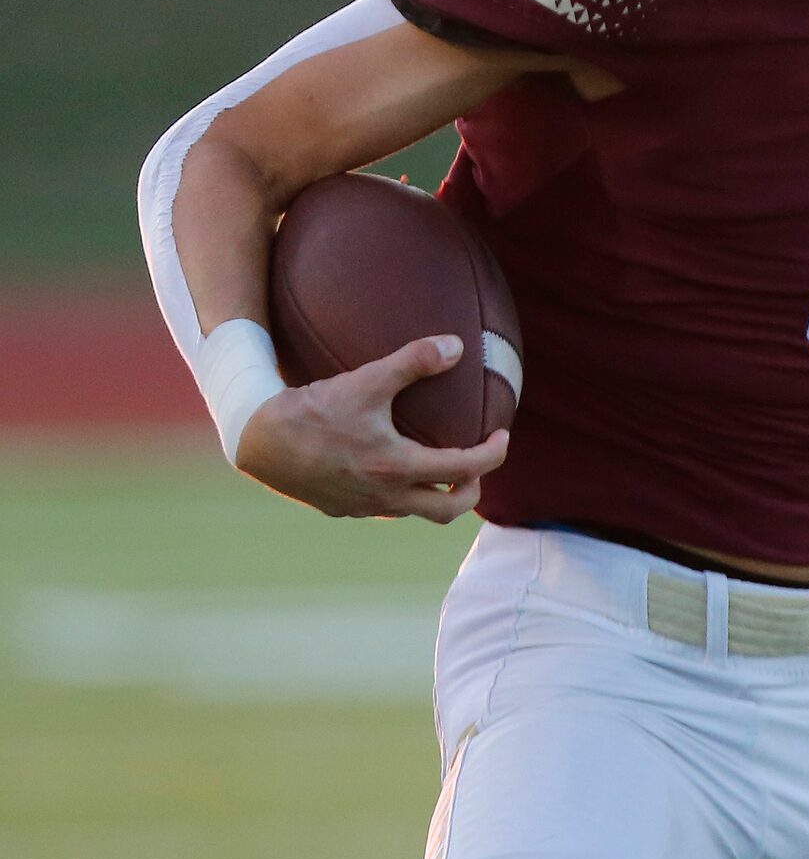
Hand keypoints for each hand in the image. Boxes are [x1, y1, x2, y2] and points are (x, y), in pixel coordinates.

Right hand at [234, 335, 509, 521]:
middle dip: (472, 489)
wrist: (256, 440)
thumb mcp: (366, 380)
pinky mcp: (342, 510)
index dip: (493, 454)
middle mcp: (385, 498)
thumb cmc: (313, 409)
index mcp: (397, 468)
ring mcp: (363, 509)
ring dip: (435, 493)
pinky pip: (384, 509)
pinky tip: (393, 469)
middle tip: (477, 464)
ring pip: (415, 512)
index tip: (502, 437)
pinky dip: (402, 494)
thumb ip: (414, 361)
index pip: (465, 470)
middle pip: (448, 509)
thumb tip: (457, 346)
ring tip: (440, 466)